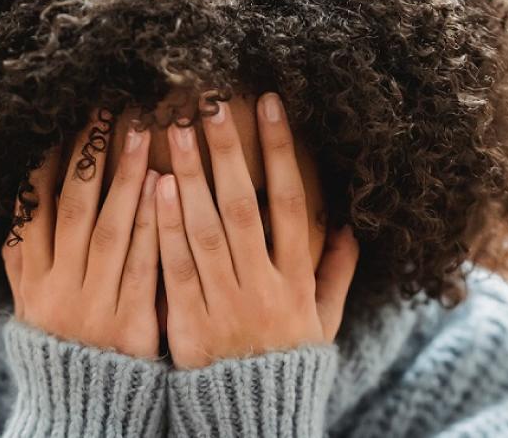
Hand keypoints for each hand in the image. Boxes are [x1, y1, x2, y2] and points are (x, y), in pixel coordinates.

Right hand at [2, 109, 161, 358]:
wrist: (82, 407)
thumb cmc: (62, 343)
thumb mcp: (31, 301)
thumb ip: (25, 253)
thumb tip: (22, 192)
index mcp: (30, 278)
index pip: (33, 208)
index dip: (47, 162)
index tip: (63, 119)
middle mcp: (56, 288)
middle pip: (71, 208)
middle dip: (87, 154)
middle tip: (105, 106)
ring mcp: (92, 305)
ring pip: (107, 229)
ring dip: (123, 177)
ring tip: (140, 131)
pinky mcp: (129, 324)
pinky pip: (141, 266)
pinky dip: (150, 224)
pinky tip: (165, 186)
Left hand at [156, 92, 359, 368]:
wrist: (252, 420)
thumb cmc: (286, 364)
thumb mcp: (323, 324)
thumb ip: (336, 275)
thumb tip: (351, 228)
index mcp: (298, 281)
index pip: (294, 204)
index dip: (283, 152)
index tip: (271, 104)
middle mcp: (264, 286)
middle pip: (245, 207)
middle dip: (229, 151)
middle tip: (209, 101)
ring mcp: (226, 304)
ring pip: (207, 231)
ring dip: (191, 176)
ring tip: (174, 130)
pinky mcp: (189, 323)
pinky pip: (176, 268)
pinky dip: (167, 228)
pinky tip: (156, 188)